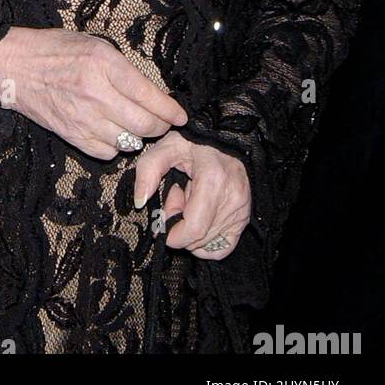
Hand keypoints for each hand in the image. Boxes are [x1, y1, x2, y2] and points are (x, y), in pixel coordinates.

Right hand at [0, 27, 187, 158]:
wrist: (15, 68)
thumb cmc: (55, 51)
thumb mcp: (95, 46)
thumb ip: (124, 70)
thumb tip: (153, 95)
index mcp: (104, 64)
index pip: (150, 96)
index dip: (171, 111)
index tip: (180, 116)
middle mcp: (96, 93)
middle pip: (145, 125)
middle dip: (160, 126)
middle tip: (161, 122)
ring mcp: (84, 118)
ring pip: (130, 142)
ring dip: (138, 137)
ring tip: (135, 126)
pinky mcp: (73, 136)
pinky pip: (108, 153)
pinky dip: (116, 146)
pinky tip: (111, 132)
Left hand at [133, 130, 251, 258]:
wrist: (223, 138)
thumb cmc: (193, 142)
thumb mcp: (165, 147)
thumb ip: (148, 171)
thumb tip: (140, 201)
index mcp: (213, 181)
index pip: (193, 229)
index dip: (172, 234)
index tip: (162, 219)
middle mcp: (231, 199)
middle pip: (199, 238)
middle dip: (179, 228)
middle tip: (176, 199)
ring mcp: (241, 210)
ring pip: (209, 244)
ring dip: (192, 230)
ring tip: (189, 201)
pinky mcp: (244, 217)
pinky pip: (224, 246)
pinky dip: (206, 240)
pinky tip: (199, 217)